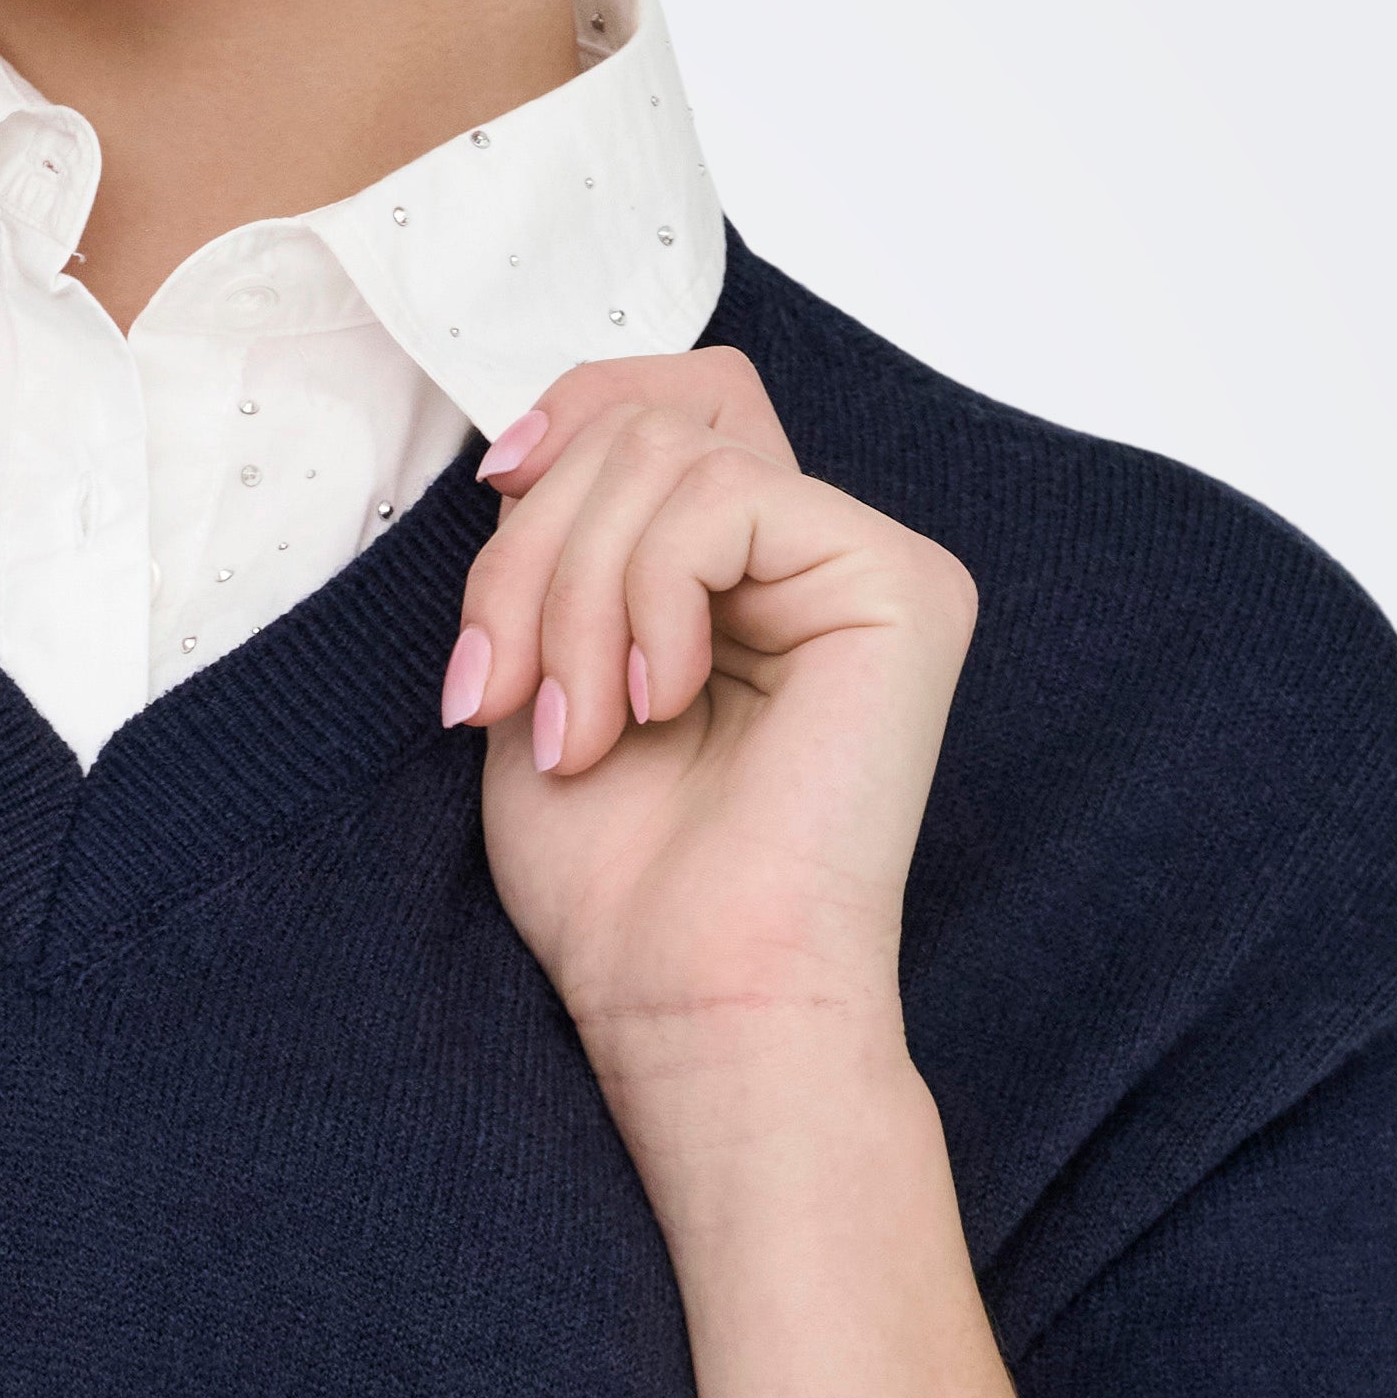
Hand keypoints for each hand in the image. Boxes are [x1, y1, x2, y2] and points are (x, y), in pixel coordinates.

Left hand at [440, 353, 976, 1095]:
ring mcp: (870, 562)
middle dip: (533, 549)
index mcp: (744, 571)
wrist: (690, 997)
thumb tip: (524, 451)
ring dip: (571, 596)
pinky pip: (726, 498)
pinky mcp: (902, 585)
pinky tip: (652, 707)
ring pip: (668, 454)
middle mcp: (819, 554)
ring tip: (572, 730)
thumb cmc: (620, 877)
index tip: (494, 494)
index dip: (571, 413)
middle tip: (496, 694)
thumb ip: (556, 546)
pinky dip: (646, 596)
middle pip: (647, 421)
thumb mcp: (542, 667)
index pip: (666, 399)